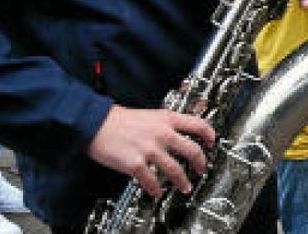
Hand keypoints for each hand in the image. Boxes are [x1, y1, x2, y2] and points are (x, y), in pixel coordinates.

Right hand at [87, 106, 215, 197]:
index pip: (198, 124)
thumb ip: (166, 123)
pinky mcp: (135, 164)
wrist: (96, 122)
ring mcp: (150, 149)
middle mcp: (162, 133)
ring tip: (185, 187)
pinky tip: (157, 192)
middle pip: (192, 150)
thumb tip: (181, 131)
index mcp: (167, 119)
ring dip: (183, 182)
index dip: (209, 135)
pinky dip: (156, 189)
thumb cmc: (120, 120)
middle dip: (201, 163)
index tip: (212, 143)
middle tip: (202, 170)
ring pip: (176, 169)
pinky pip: (152, 181)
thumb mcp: (150, 114)